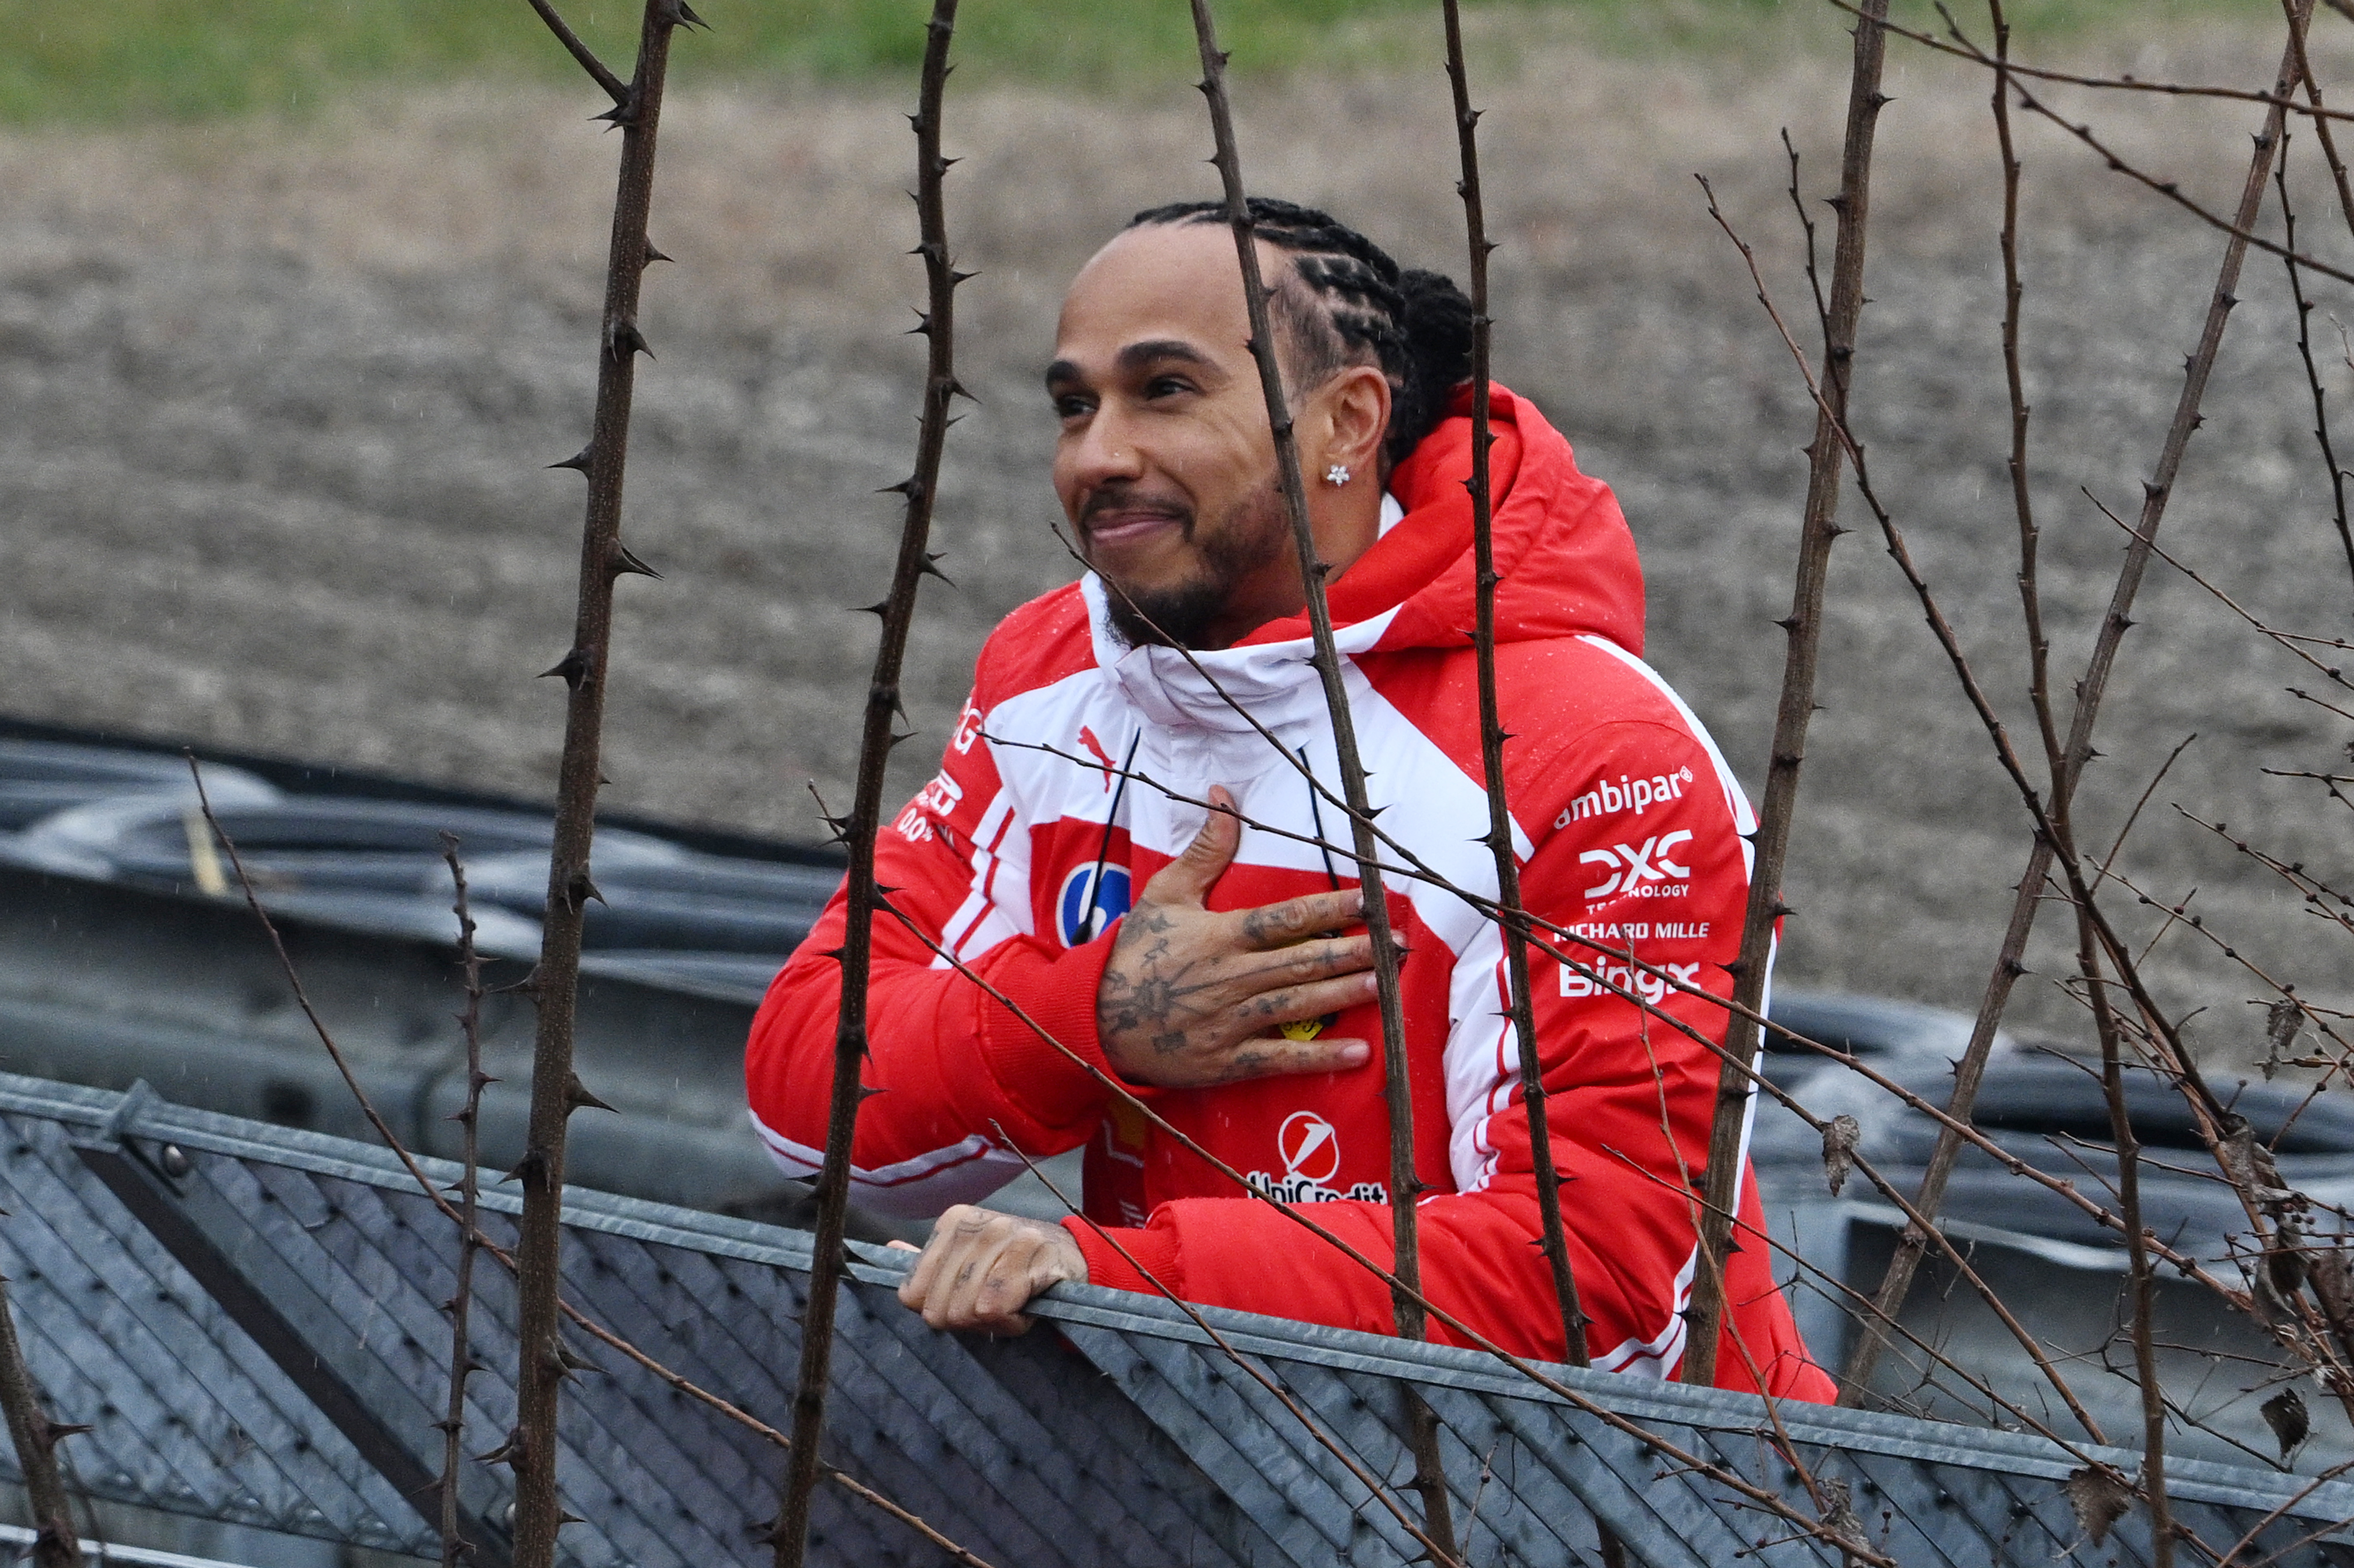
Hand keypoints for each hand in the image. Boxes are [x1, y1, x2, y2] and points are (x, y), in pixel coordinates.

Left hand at [891, 1205, 1086, 1334]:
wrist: (1073, 1258)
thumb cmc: (1015, 1267)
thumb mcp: (969, 1262)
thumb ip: (931, 1263)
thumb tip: (890, 1249)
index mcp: (952, 1222)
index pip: (913, 1294)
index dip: (940, 1312)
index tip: (968, 1303)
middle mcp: (975, 1223)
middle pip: (938, 1308)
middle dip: (966, 1321)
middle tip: (993, 1308)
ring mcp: (1004, 1232)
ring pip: (966, 1309)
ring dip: (993, 1321)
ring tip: (1012, 1303)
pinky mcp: (1032, 1251)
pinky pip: (996, 1307)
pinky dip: (1012, 1320)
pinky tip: (1026, 1304)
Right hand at [1096, 785, 1378, 1087]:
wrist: (1095, 1017)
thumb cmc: (1135, 952)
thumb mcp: (1165, 893)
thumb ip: (1205, 850)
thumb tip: (1225, 796)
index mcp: (1217, 936)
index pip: (1281, 920)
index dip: (1328, 910)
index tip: (1370, 902)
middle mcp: (1226, 978)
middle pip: (1298, 962)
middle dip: (1351, 952)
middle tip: (1398, 945)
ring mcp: (1226, 1022)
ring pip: (1294, 1006)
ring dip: (1341, 996)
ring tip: (1384, 985)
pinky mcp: (1223, 1061)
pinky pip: (1277, 1059)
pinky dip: (1317, 1058)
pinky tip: (1358, 1054)